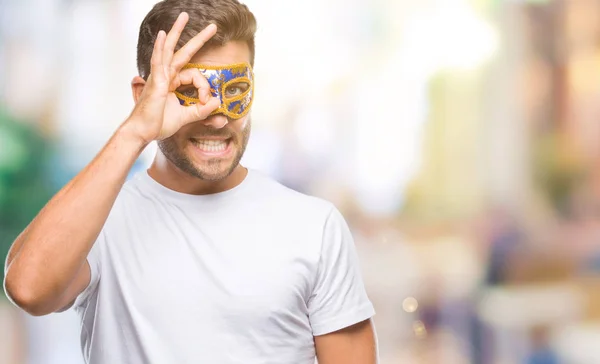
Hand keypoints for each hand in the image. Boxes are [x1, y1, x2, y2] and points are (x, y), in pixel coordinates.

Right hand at [126, 12, 220, 142]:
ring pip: (169, 50)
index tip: (206, 101)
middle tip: (213, 26)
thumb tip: (217, 102)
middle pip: (183, 52)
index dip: (204, 87)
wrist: (142, 132)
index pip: (195, 75)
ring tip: (184, 16)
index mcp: (172, 82)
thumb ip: (201, 110)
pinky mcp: (155, 83)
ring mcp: (159, 77)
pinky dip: (160, 48)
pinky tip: (162, 35)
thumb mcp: (186, 117)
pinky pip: (158, 62)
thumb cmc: (158, 124)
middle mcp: (165, 76)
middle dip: (198, 38)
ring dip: (177, 32)